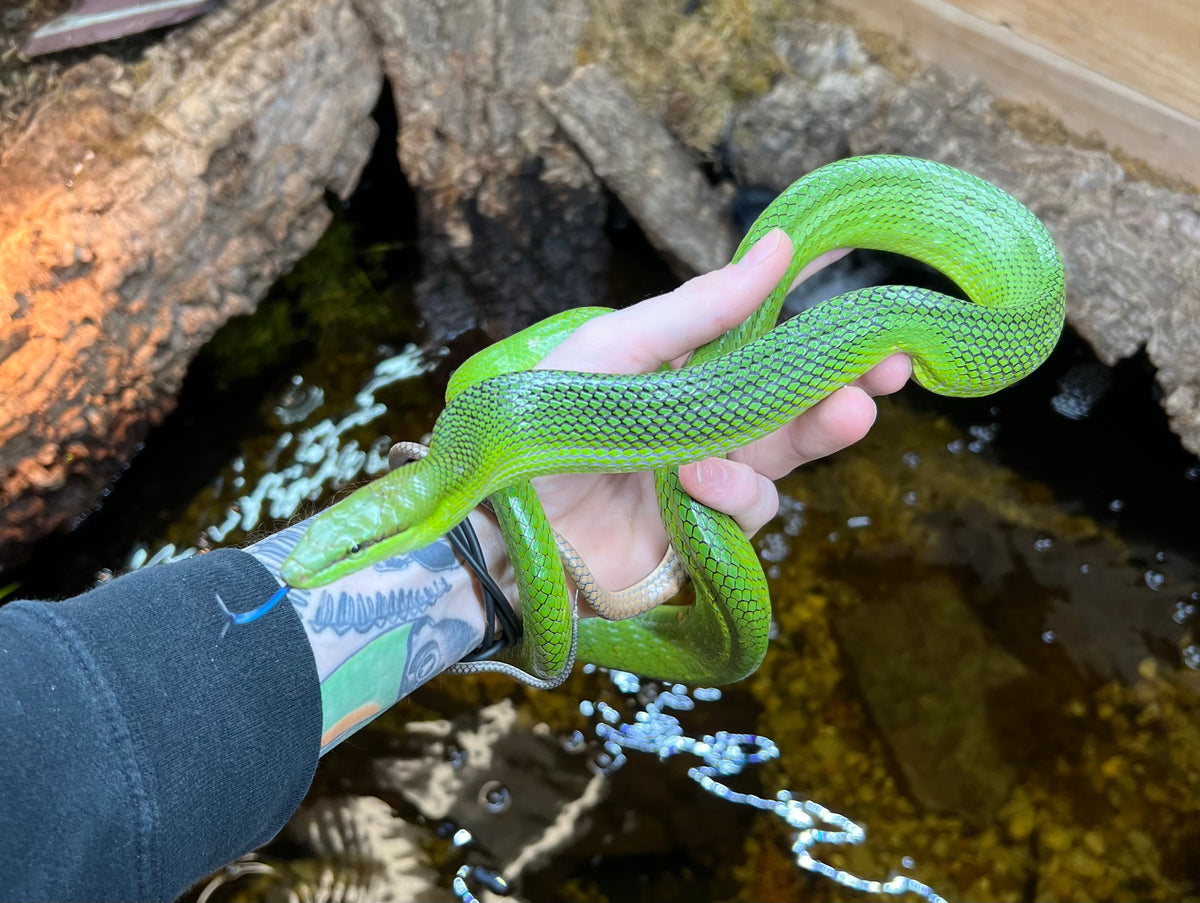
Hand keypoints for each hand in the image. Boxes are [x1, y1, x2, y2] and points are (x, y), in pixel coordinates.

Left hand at [532, 228, 910, 595]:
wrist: (509, 525)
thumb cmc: (545, 424)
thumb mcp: (615, 348)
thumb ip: (695, 310)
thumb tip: (778, 247)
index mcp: (686, 370)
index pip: (766, 339)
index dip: (818, 321)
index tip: (871, 298)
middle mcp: (706, 422)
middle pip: (794, 400)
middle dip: (847, 383)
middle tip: (891, 366)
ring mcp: (709, 479)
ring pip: (786, 454)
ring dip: (808, 434)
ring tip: (820, 421)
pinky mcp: (706, 532)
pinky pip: (748, 508)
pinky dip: (732, 492)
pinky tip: (695, 482)